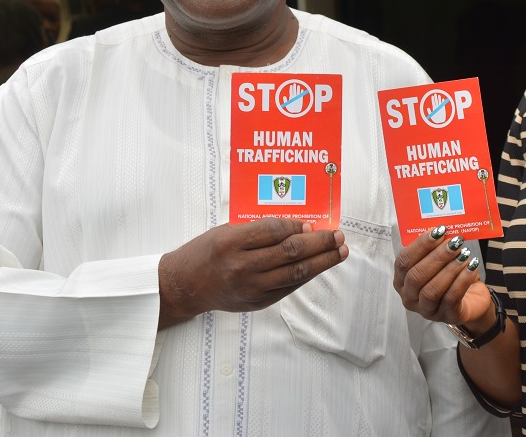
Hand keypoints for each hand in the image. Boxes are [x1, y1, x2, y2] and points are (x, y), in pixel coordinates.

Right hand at [158, 218, 346, 328]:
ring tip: (339, 251)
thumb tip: (299, 225)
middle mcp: (242, 267)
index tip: (313, 222)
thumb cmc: (208, 251)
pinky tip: (320, 265)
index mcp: (231, 242)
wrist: (186, 286)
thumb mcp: (227, 230)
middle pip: (290, 253)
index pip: (274, 231)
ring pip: (295, 273)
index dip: (297, 226)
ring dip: (322, 261)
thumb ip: (259, 229)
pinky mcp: (258, 302)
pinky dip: (307, 275)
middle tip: (338, 235)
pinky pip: (289, 287)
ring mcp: (251, 288)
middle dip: (320, 243)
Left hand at [279, 82, 306, 113]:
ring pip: (298, 92)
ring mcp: (297, 98)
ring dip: (298, 89)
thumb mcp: (286, 104)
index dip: (291, 89)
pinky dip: (301, 93)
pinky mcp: (300, 100)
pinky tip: (302, 90)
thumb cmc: (290, 109)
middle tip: (294, 84)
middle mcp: (294, 97)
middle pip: (294, 91)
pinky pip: (301, 95)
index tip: (291, 85)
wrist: (295, 112)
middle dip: (294, 87)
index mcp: (291, 98)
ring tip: (298, 86)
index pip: (291, 92)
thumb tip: (284, 96)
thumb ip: (285, 100)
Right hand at [393, 228, 491, 326]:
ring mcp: (426, 310)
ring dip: (449, 269)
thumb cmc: (450, 276)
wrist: (470, 298)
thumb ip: (436, 247)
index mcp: (402, 280)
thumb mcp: (439, 261)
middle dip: (437, 257)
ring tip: (464, 254)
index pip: (403, 262)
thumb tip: (442, 229)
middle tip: (455, 242)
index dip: (420, 245)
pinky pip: (451, 299)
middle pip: (417, 276)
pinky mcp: (446, 317)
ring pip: (432, 290)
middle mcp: (409, 297)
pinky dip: (462, 280)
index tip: (438, 231)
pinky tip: (471, 267)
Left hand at [424, 93, 448, 124]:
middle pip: (436, 101)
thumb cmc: (435, 119)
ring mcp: (440, 108)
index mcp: (434, 109)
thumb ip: (429, 112)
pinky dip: (443, 102)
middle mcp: (437, 108)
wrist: (440, 122)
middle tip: (435, 94)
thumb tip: (428, 108)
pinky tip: (443, 99)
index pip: (433, 102)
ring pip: (439, 102)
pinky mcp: (443, 109)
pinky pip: (443, 104)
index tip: (432, 96)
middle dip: (436, 98)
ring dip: (439, 99)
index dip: (432, 99)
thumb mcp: (431, 116)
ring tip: (439, 95)